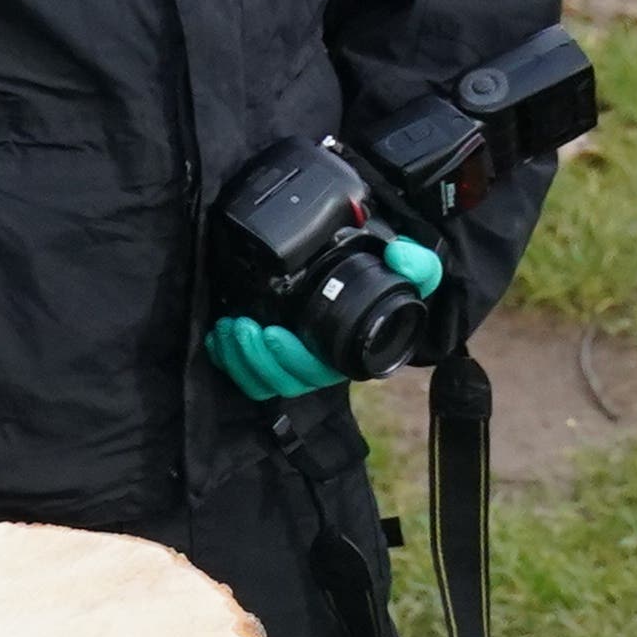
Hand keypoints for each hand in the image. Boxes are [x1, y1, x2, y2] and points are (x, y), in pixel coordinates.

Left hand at [205, 238, 447, 402]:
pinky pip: (244, 375)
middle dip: (257, 356)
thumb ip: (418, 265)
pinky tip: (218, 337)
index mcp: (345, 355)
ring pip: (260, 380)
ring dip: (239, 357)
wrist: (358, 276)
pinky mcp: (270, 359)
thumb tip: (402, 255)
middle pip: (282, 379)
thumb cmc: (381, 279)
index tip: (272, 332)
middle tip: (243, 325)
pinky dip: (227, 359)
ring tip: (229, 327)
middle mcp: (318, 366)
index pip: (317, 371)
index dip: (291, 358)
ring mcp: (293, 365)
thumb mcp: (409, 270)